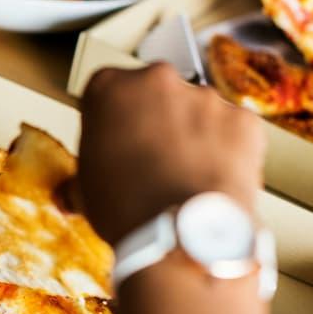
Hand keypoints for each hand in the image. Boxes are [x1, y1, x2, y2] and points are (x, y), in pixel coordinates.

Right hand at [77, 64, 265, 245]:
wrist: (179, 234)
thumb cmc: (125, 208)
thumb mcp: (85, 189)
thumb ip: (80, 178)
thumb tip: (69, 195)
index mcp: (108, 87)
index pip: (109, 91)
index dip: (114, 120)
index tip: (118, 140)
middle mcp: (157, 79)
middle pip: (156, 93)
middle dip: (157, 119)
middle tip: (152, 159)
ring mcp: (204, 96)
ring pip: (198, 111)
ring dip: (194, 134)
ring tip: (186, 176)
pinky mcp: (243, 119)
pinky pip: (234, 130)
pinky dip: (228, 150)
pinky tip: (213, 178)